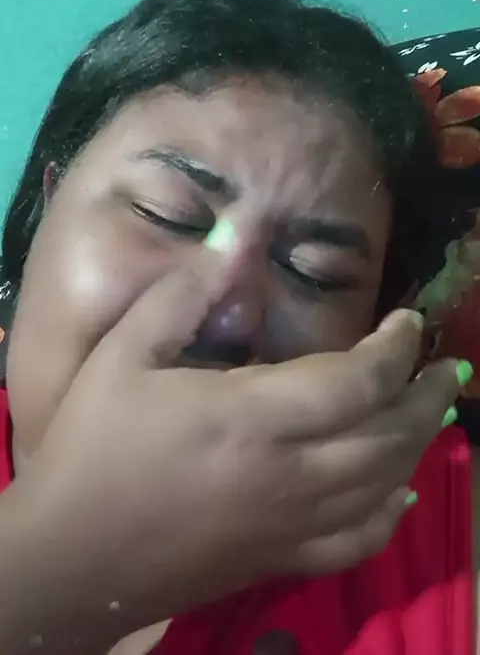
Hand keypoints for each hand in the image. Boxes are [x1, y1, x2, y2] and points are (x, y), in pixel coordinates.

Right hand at [1, 241, 461, 651]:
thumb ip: (182, 295)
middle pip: (390, 433)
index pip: (358, 380)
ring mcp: (291, 522)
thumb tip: (231, 236)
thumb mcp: (122, 355)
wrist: (71, 556)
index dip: (397, 347)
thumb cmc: (95, 448)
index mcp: (254, 415)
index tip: (410, 320)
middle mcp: (290, 471)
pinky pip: (356, 540)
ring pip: (385, 484)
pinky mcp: (280, 557)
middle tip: (446, 367)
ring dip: (419, 444)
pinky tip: (402, 494)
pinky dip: (390, 515)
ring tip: (433, 412)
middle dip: (427, 396)